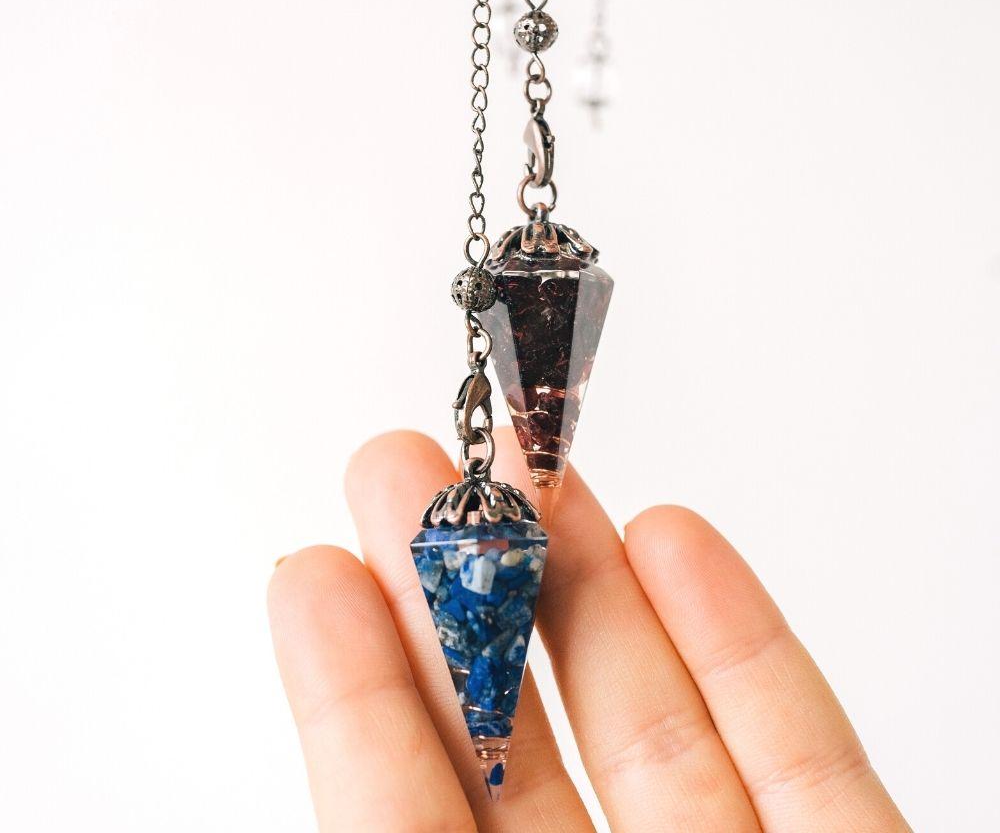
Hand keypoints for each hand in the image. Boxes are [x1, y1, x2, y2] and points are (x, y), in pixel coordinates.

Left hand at [268, 430, 909, 830]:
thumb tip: (311, 700)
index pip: (404, 820)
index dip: (356, 695)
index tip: (314, 568)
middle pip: (525, 744)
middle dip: (468, 597)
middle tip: (412, 475)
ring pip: (658, 724)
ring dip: (595, 584)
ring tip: (534, 477)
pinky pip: (804, 752)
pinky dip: (745, 643)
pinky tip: (676, 544)